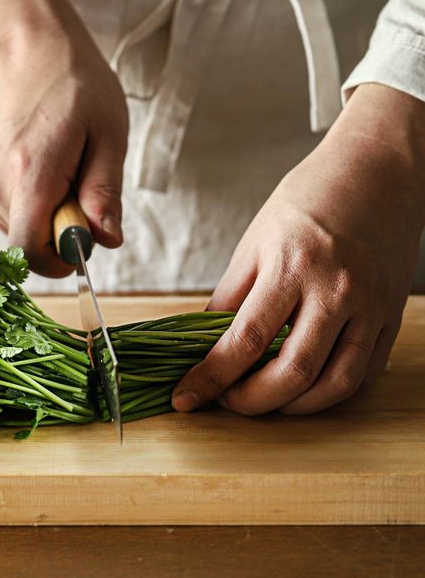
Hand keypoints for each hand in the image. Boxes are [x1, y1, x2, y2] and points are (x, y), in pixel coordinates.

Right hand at [0, 0, 128, 276]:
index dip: (63, 257)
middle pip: (28, 243)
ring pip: (17, 229)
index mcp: (29, 172)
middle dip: (60, 230)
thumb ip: (104, 192)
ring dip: (43, 214)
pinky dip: (26, 201)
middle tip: (77, 180)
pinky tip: (35, 162)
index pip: (31, 253)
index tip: (86, 232)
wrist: (16, 44)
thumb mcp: (108, 131)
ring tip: (56, 163)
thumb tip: (107, 240)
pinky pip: (4, 212)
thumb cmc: (70, 80)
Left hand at [172, 84, 424, 414]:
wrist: (377, 171)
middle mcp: (335, 291)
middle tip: (225, 401)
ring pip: (332, 385)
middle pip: (290, 374)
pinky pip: (363, 373)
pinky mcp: (391, 315)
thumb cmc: (310, 197)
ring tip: (262, 400)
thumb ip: (232, 293)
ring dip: (292, 406)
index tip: (186, 396)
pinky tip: (304, 390)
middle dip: (249, 401)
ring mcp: (369, 307)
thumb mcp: (256, 240)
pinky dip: (329, 392)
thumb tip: (205, 339)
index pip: (244, 340)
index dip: (210, 377)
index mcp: (292, 266)